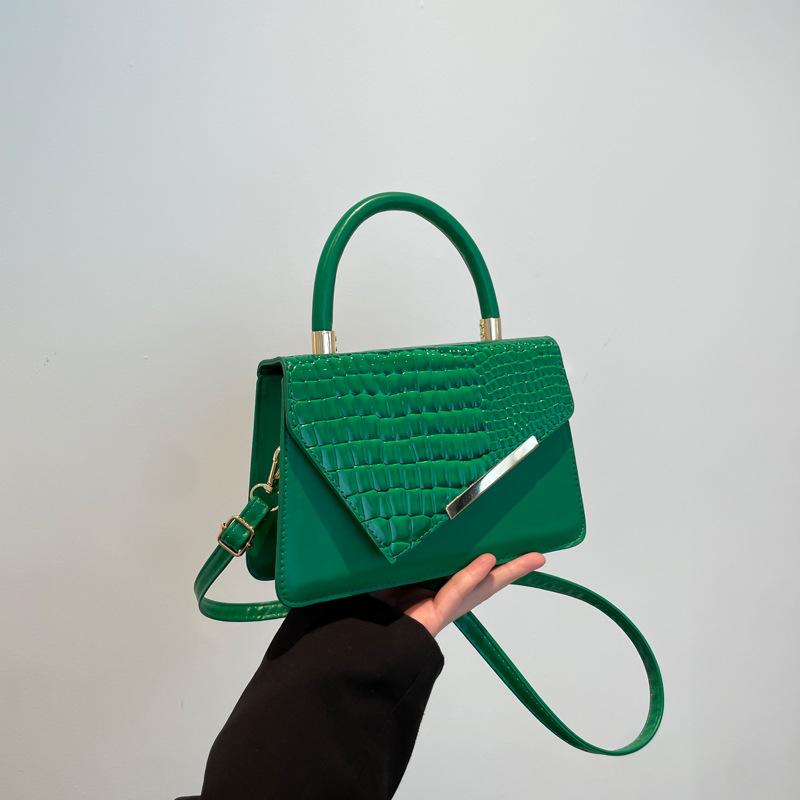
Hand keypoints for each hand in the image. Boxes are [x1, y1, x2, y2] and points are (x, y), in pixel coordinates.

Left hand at [370, 552, 544, 637]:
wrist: (361, 642)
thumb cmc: (369, 606)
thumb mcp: (385, 574)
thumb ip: (395, 555)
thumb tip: (395, 524)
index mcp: (433, 585)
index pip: (463, 567)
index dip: (484, 555)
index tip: (504, 540)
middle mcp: (443, 595)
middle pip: (484, 578)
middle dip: (511, 566)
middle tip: (538, 554)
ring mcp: (444, 606)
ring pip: (481, 585)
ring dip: (507, 570)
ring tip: (532, 557)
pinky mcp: (436, 615)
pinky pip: (455, 593)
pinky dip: (470, 576)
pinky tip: (488, 561)